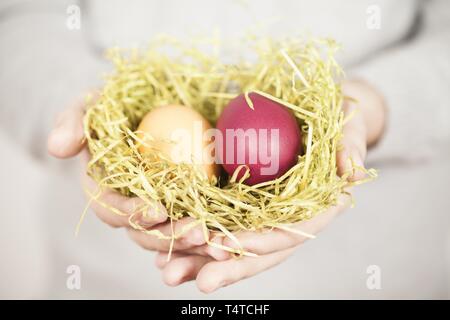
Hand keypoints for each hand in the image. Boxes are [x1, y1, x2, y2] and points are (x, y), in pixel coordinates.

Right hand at [47, 94, 226, 256]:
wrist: (140, 107)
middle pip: (146, 232)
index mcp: (103, 191)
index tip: (156, 210)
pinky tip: (228, 238)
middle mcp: (129, 207)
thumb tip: (57, 148)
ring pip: (171, 235)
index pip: (113, 209)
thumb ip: (73, 121)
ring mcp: (156, 209)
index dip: (133, 213)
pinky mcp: (181, 205)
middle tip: (196, 233)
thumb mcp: (89, 105)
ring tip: (217, 241)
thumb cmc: (110, 107)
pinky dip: (209, 234)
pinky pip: (194, 224)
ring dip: (192, 242)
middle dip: (169, 236)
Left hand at [154, 79, 386, 292]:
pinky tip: (164, 249)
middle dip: (228, 268)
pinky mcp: (247, 204)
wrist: (324, 117)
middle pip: (259, 251)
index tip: (225, 246)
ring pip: (234, 245)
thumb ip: (351, 147)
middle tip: (197, 281)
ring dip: (201, 260)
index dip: (260, 243)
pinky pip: (220, 224)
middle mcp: (290, 219)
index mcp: (318, 209)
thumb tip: (352, 173)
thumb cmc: (339, 119)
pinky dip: (194, 239)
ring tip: (168, 273)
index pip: (291, 233)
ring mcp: (267, 214)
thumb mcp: (350, 124)